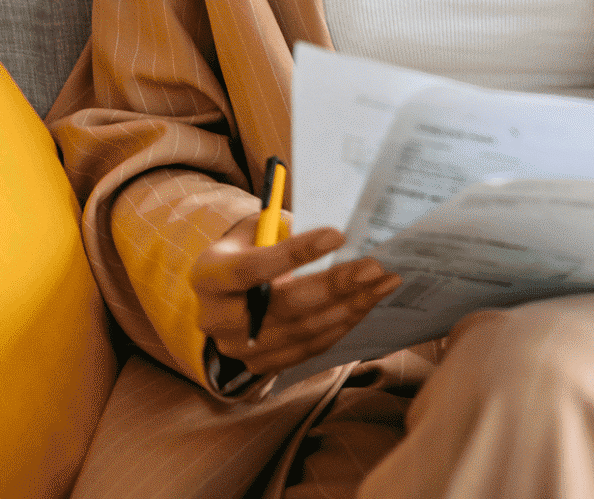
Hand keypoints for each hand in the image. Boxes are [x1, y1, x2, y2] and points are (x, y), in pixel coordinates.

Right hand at [191, 213, 401, 377]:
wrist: (227, 294)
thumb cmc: (249, 249)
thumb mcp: (255, 230)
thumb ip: (285, 229)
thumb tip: (339, 233)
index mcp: (209, 275)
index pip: (252, 268)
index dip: (295, 253)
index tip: (339, 235)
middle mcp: (217, 318)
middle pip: (284, 306)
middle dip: (335, 285)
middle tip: (375, 266)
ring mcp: (238, 348)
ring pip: (303, 331)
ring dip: (350, 306)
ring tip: (384, 282)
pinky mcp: (261, 365)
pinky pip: (310, 347)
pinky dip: (342, 324)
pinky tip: (366, 303)